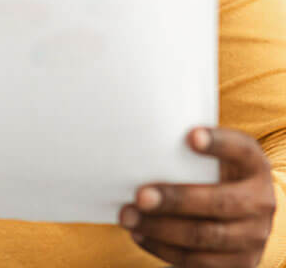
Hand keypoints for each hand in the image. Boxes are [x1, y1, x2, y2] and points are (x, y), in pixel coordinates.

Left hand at [119, 127, 275, 266]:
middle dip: (176, 200)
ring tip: (129, 216)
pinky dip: (163, 248)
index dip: (218, 143)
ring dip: (161, 228)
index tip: (190, 136)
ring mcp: (252, 237)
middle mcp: (260, 201)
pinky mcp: (238, 264)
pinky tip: (140, 234)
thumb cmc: (212, 172)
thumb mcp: (213, 157)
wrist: (242, 216)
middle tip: (140, 195)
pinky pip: (197, 261)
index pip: (241, 150)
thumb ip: (188, 149)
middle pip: (219, 202)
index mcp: (253, 165)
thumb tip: (140, 137)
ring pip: (204, 236)